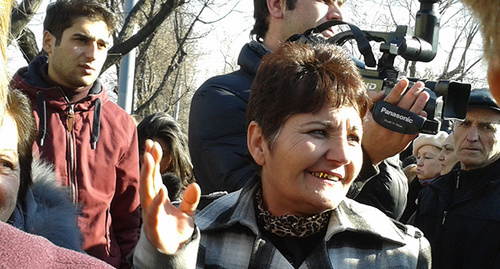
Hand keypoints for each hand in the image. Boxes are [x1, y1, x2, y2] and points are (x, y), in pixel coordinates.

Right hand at [140, 139, 200, 253]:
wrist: (175, 251)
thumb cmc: (177, 231)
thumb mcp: (188, 212)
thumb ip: (191, 199)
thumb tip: (195, 185)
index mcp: (158, 197)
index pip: (154, 175)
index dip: (153, 160)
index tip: (154, 144)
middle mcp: (151, 203)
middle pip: (148, 179)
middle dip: (148, 162)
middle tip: (150, 145)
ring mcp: (151, 214)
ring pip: (147, 191)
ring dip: (148, 174)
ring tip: (150, 158)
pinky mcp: (154, 226)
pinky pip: (154, 212)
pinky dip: (157, 201)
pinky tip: (162, 189)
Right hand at [362, 78, 429, 164]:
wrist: (368, 154)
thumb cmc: (365, 135)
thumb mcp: (363, 117)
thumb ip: (373, 104)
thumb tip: (382, 92)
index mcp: (377, 119)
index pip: (389, 101)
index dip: (397, 90)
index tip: (404, 81)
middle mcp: (387, 127)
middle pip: (403, 107)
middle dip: (412, 94)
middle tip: (419, 85)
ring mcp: (396, 136)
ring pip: (410, 118)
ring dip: (419, 105)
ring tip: (424, 95)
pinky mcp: (402, 143)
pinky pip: (413, 131)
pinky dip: (418, 122)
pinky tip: (423, 113)